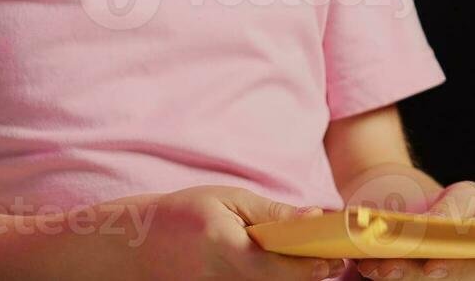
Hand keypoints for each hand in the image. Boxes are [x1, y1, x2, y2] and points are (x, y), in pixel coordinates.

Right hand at [130, 185, 345, 280]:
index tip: (336, 255)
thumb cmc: (183, 215)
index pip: (280, 267)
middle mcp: (224, 280)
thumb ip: (272, 213)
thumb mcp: (227, 200)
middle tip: (332, 257)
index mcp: (225, 248)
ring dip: (293, 275)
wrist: (139, 247)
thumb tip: (315, 217)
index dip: (312, 265)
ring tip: (308, 258)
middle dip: (311, 272)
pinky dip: (273, 277)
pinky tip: (279, 264)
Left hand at [352, 180, 474, 280]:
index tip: (431, 266)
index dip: (458, 269)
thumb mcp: (466, 196)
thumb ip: (452, 209)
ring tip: (369, 265)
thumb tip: (427, 224)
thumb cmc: (464, 205)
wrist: (443, 216)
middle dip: (413, 275)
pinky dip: (386, 276)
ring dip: (394, 277)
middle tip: (385, 267)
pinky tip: (368, 266)